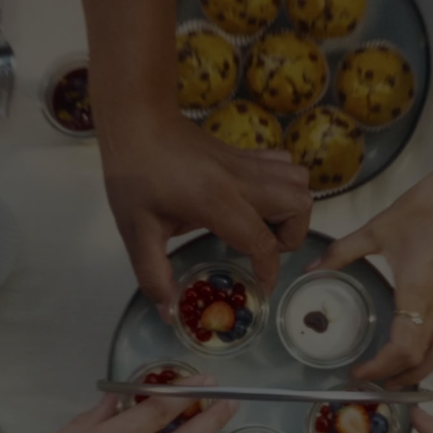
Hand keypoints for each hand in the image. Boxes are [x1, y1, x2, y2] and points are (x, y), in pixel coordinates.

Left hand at [105, 111, 312, 308]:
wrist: (136, 120)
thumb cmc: (134, 174)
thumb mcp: (136, 231)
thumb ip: (153, 275)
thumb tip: (168, 312)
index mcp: (217, 202)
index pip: (263, 242)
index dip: (269, 271)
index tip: (260, 287)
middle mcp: (242, 180)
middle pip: (299, 205)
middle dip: (291, 235)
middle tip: (262, 249)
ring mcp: (246, 162)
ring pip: (299, 180)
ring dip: (291, 208)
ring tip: (262, 225)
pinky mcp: (244, 152)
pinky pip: (283, 165)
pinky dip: (282, 184)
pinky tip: (254, 199)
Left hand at [319, 133, 432, 384]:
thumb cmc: (421, 210)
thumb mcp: (375, 230)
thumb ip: (341, 253)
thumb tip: (311, 268)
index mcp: (416, 294)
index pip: (402, 349)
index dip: (380, 368)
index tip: (359, 373)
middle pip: (422, 359)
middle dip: (397, 376)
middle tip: (374, 381)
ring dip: (423, 368)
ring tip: (399, 373)